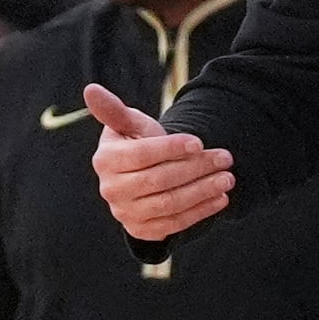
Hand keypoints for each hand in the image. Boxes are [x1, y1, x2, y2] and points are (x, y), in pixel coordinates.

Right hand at [85, 83, 234, 240]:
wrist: (140, 175)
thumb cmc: (137, 143)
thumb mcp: (130, 125)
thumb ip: (115, 110)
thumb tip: (90, 89)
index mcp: (106, 160)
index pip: (142, 155)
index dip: (171, 148)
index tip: (199, 142)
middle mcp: (111, 190)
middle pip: (159, 180)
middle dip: (196, 169)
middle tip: (226, 158)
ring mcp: (125, 213)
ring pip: (169, 204)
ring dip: (203, 191)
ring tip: (228, 178)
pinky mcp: (142, 230)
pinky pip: (174, 224)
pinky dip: (200, 212)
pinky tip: (221, 199)